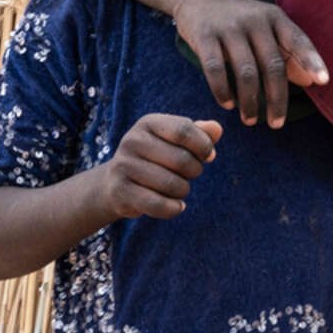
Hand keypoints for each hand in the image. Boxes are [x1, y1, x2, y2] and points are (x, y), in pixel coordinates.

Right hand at [100, 114, 222, 219]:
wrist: (115, 184)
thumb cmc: (156, 158)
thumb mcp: (176, 141)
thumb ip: (200, 133)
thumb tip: (217, 129)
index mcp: (148, 123)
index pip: (184, 130)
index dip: (204, 146)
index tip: (209, 156)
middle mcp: (132, 140)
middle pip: (182, 159)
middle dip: (195, 170)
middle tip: (190, 174)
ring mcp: (123, 166)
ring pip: (172, 184)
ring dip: (183, 190)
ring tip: (178, 188)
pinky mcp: (120, 191)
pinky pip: (158, 205)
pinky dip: (174, 208)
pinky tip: (177, 206)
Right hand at [170, 0, 327, 127]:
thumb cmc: (239, 19)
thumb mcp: (266, 28)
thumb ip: (288, 53)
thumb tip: (310, 82)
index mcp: (275, 17)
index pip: (298, 40)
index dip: (312, 61)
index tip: (323, 81)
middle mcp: (255, 20)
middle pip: (273, 65)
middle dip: (277, 99)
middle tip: (277, 123)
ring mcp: (229, 27)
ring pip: (246, 72)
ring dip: (250, 101)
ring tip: (251, 120)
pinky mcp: (204, 35)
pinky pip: (215, 69)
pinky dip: (223, 91)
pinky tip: (228, 104)